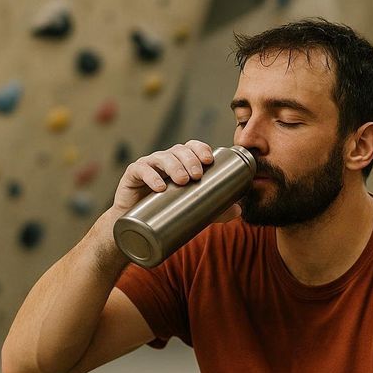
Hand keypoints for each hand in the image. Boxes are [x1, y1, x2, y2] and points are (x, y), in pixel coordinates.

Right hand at [110, 140, 242, 221]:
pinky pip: (141, 170)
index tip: (209, 160)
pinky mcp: (133, 175)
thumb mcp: (193, 209)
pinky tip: (160, 187)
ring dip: (174, 166)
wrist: (138, 225)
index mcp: (181, 162)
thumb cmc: (167, 210)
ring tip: (183, 181)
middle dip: (190, 159)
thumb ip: (215, 209)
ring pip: (162, 158)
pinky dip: (151, 176)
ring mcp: (148, 165)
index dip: (200, 149)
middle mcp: (165, 160)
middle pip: (179, 150)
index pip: (192, 147)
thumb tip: (239, 210)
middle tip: (197, 175)